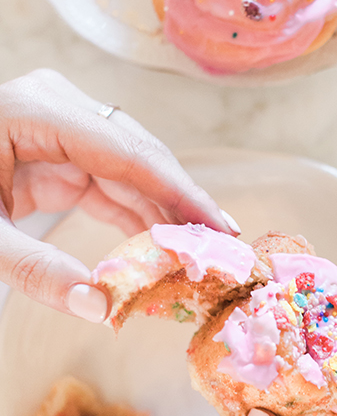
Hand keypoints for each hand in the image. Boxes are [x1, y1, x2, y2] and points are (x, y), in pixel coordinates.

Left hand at [0, 69, 238, 320]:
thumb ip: (35, 271)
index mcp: (34, 111)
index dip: (179, 192)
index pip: (127, 152)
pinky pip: (107, 181)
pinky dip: (132, 214)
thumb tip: (101, 307)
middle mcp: (55, 107)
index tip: (219, 227)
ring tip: (201, 252)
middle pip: (137, 155)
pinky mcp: (54, 151)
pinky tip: (160, 245)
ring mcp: (57, 126)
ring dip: (161, 211)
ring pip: (128, 169)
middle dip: (179, 202)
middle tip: (223, 246)